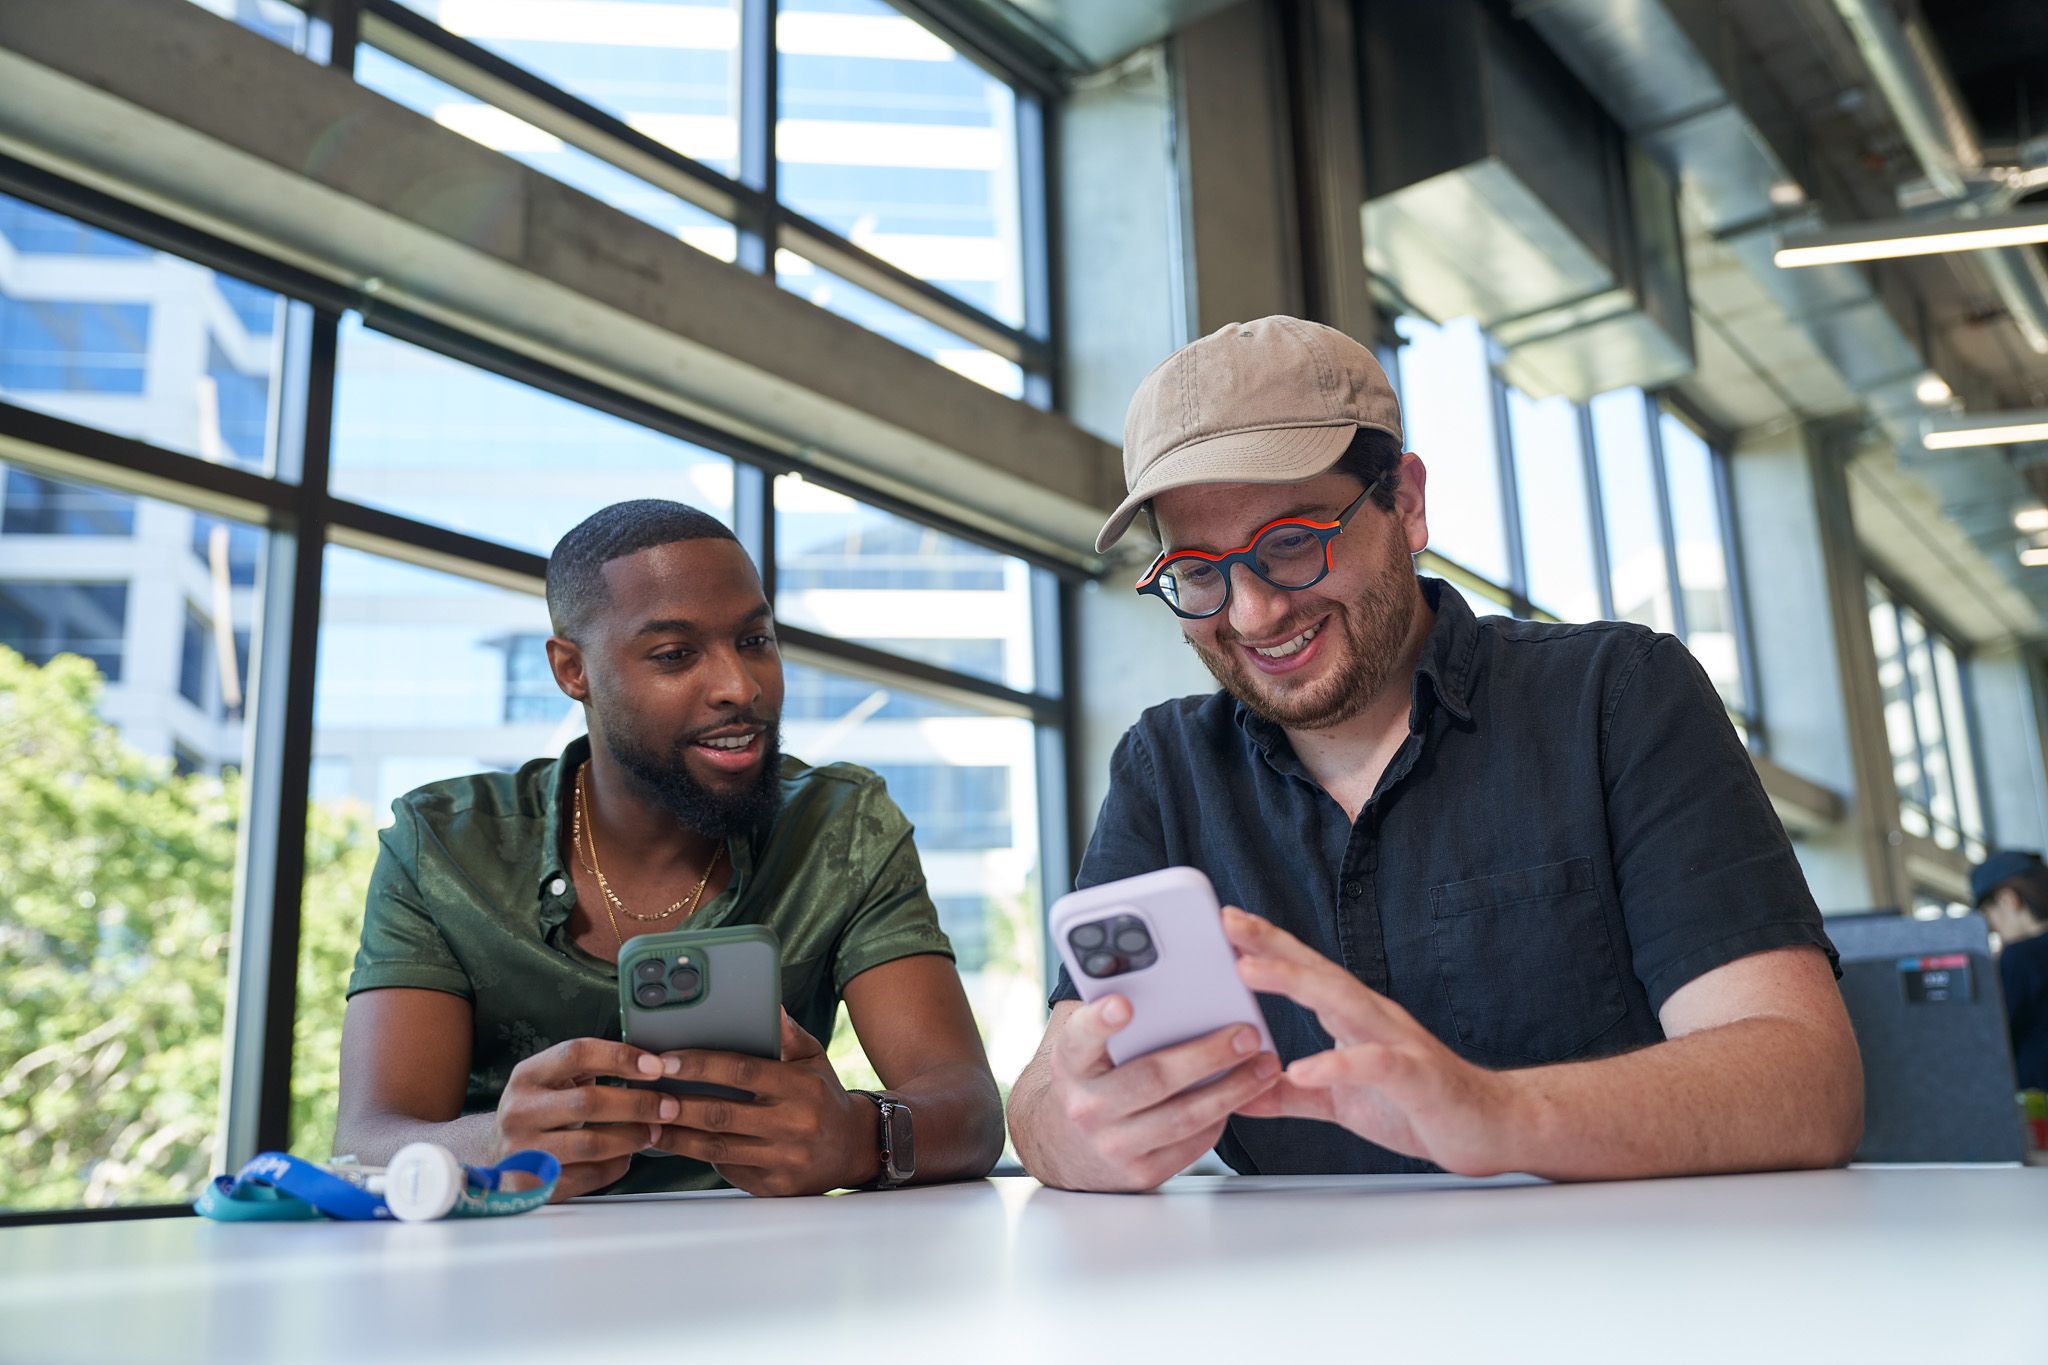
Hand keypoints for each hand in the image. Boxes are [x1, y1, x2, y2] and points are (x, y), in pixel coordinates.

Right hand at [492, 1038, 683, 1199]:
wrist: (497, 1157)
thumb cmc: (539, 1112)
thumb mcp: (550, 1081)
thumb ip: (588, 1068)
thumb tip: (651, 1064)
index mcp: (527, 1075)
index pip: (576, 1053)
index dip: (620, 1057)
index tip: (657, 1065)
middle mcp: (519, 1110)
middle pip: (588, 1102)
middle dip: (637, 1104)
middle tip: (669, 1107)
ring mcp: (521, 1150)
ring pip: (590, 1144)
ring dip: (631, 1138)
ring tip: (653, 1133)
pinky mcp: (530, 1185)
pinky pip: (586, 1176)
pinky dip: (615, 1166)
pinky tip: (627, 1157)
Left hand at [645, 1011, 876, 1195]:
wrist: (856, 1148)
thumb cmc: (823, 1095)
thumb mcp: (813, 1058)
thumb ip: (785, 1033)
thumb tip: (765, 1002)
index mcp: (799, 1086)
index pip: (741, 1071)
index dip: (699, 1065)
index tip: (664, 1060)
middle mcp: (793, 1124)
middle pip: (722, 1114)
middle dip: (677, 1104)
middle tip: (643, 1094)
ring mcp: (784, 1159)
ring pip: (717, 1149)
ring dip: (676, 1137)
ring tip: (648, 1121)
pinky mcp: (774, 1187)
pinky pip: (728, 1171)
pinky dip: (698, 1157)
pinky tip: (675, 1144)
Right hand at [1028, 995, 1280, 1192]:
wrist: (1063, 1146)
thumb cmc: (1089, 1077)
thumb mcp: (1083, 1042)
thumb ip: (1112, 1013)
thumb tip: (1161, 977)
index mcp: (1071, 1062)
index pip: (1081, 1037)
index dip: (1101, 1021)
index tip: (1124, 1004)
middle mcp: (1086, 1106)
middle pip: (1152, 1078)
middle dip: (1207, 1055)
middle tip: (1246, 1035)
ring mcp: (1113, 1144)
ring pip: (1183, 1116)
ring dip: (1233, 1090)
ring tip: (1265, 1066)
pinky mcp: (1141, 1173)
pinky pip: (1192, 1143)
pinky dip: (1222, 1117)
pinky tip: (1243, 1095)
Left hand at [1222, 907, 1518, 1175]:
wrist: (1490, 1129)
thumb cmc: (1417, 1106)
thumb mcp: (1340, 1102)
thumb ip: (1293, 1095)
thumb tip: (1241, 1094)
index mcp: (1355, 1018)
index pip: (1306, 972)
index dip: (1267, 946)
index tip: (1225, 923)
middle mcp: (1374, 1018)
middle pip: (1318, 972)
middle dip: (1272, 945)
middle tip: (1228, 922)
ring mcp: (1397, 1043)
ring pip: (1343, 1002)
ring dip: (1294, 982)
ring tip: (1248, 970)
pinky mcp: (1417, 1078)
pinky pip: (1375, 1065)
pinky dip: (1338, 1064)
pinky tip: (1304, 1066)